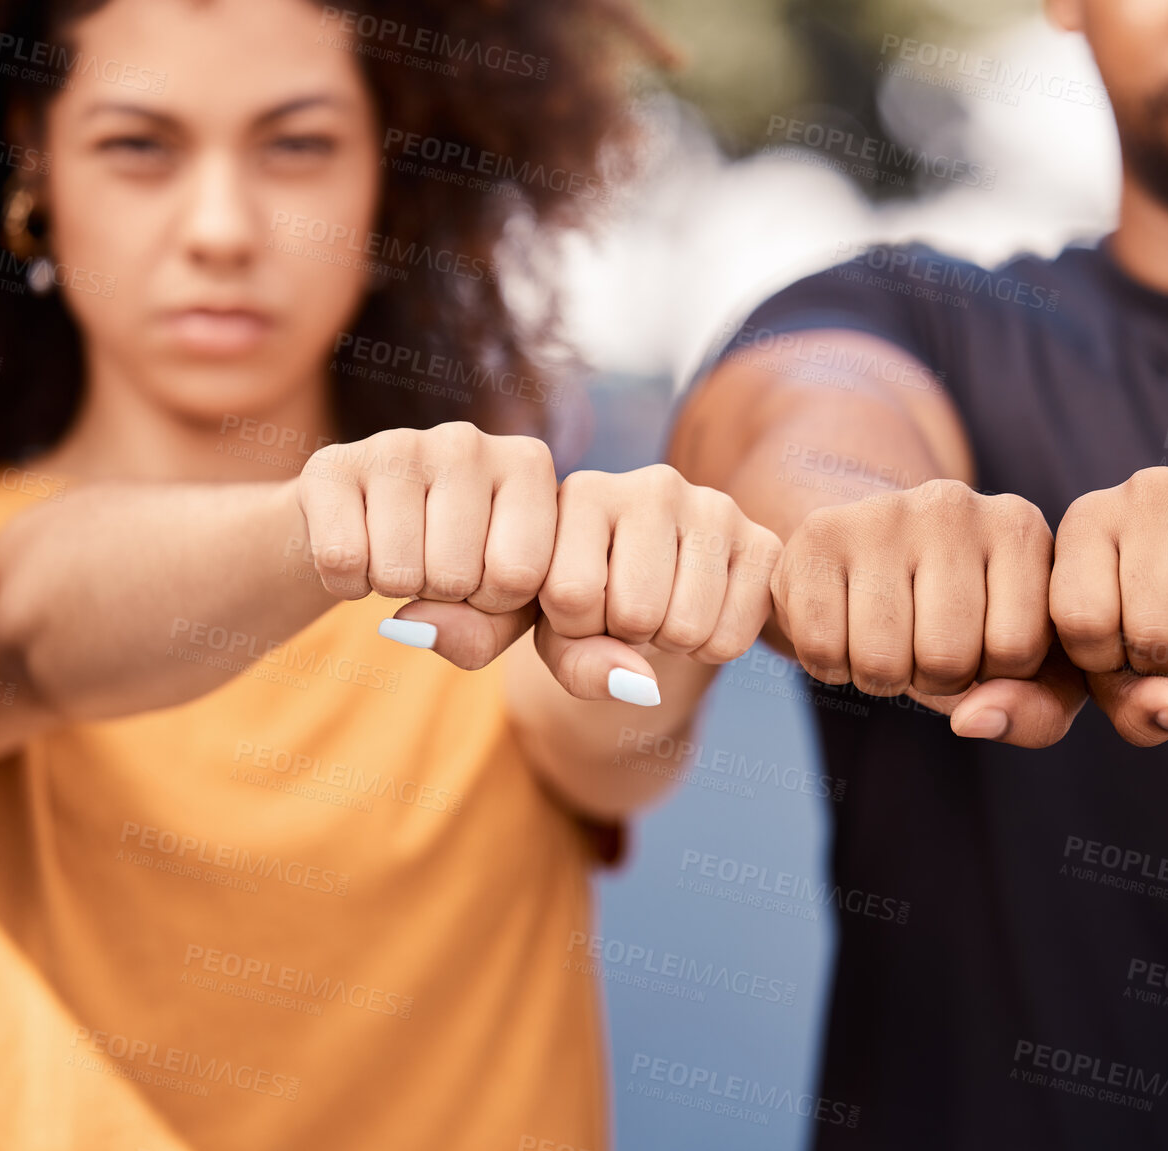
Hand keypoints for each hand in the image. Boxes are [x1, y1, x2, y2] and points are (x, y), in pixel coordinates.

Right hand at [297, 419, 555, 657]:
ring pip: (399, 574)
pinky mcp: (332, 463)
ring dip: (395, 588)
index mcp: (528, 465)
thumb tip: (417, 626)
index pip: (518, 576)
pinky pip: (341, 561)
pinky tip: (361, 550)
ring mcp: (399, 443)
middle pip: (456, 578)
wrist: (371, 523)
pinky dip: (346, 583)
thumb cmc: (460, 564)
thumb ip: (486, 633)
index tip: (486, 575)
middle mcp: (468, 441)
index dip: (494, 602)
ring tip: (401, 551)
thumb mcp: (499, 605)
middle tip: (434, 561)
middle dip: (442, 595)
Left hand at [382, 461, 780, 704]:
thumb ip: (462, 627)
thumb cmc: (583, 611)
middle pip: (630, 614)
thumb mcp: (522, 624)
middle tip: (626, 618)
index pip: (569, 594)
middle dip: (622, 639)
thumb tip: (407, 628)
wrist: (672, 609)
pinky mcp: (760, 540)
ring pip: (682, 625)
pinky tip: (701, 617)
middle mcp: (647, 483)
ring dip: (668, 645)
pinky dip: (712, 648)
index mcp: (577, 491)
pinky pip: (729, 632)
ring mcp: (710, 505)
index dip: (572, 631)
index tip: (577, 613)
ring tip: (660, 617)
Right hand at [769, 479, 1084, 747]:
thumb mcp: (1027, 667)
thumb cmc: (966, 619)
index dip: (993, 674)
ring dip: (881, 676)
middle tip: (926, 642)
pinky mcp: (820, 532)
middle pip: (947, 657)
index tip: (981, 641)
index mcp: (1020, 529)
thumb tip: (971, 721)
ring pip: (881, 659)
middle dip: (934, 679)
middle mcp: (955, 504)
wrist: (876, 553)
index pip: (1016, 650)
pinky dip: (830, 664)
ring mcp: (882, 512)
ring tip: (888, 635)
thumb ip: (1036, 713)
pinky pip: (821, 648)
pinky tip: (844, 627)